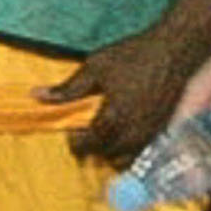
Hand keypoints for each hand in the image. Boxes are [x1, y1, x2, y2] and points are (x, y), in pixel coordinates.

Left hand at [34, 21, 210, 166]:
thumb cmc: (134, 55)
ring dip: (109, 151)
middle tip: (86, 129)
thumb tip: (35, 96)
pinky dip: (127, 148)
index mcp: (113, 119)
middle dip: (91, 148)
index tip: (71, 129)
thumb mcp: (96, 66)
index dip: (74, 142)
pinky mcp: (160, 131)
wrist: (174, 50)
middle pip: (103, 157)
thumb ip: (68, 88)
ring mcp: (148, 135)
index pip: (85, 147)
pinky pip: (139, 153)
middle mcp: (131, 133)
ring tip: (105, 131)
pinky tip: (124, 128)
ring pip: (122, 160)